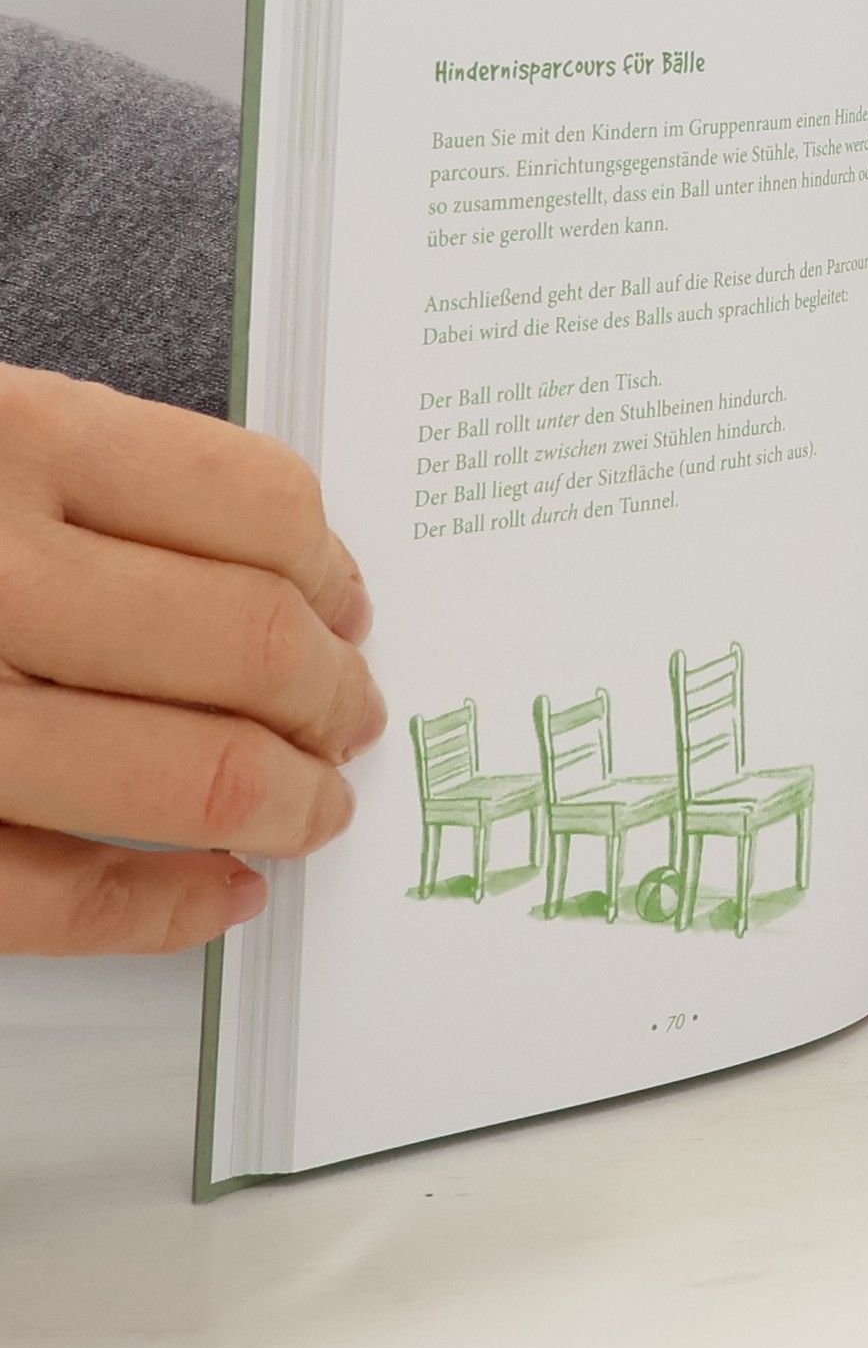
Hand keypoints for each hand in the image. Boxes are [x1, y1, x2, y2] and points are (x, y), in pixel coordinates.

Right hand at [0, 365, 382, 953]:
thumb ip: (89, 481)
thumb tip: (289, 579)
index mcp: (2, 437)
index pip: (258, 508)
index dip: (333, 571)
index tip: (350, 606)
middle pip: (248, 648)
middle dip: (331, 696)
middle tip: (352, 715)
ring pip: (190, 779)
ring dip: (288, 801)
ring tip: (315, 803)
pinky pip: (58, 902)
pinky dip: (169, 911)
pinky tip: (224, 893)